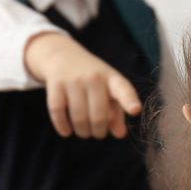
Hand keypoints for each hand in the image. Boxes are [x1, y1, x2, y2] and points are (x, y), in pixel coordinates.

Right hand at [24, 32, 140, 138]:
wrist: (62, 55)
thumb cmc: (93, 79)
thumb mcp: (109, 90)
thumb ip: (117, 113)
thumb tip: (120, 134)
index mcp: (112, 78)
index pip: (123, 89)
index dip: (129, 100)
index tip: (135, 110)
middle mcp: (94, 77)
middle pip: (99, 115)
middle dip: (99, 132)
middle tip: (98, 133)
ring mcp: (73, 79)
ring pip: (78, 117)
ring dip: (83, 132)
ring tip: (85, 132)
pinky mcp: (55, 84)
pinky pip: (57, 111)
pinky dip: (62, 126)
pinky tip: (67, 131)